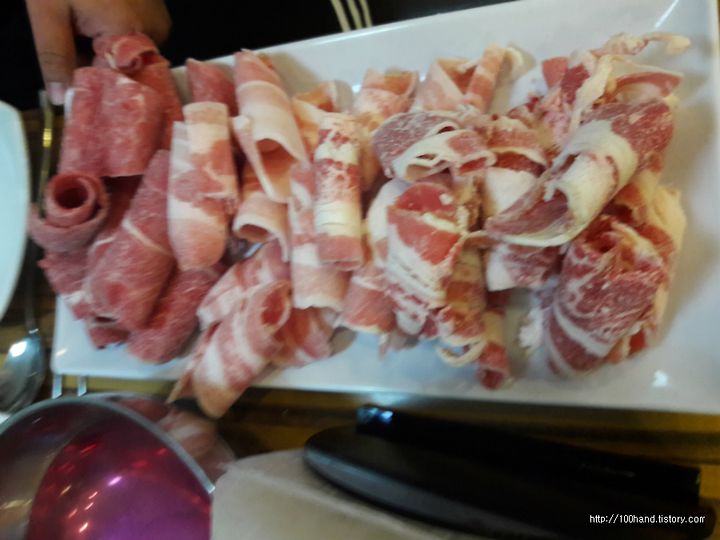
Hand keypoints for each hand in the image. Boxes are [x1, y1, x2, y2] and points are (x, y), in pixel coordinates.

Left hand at [26, 0, 170, 104]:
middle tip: (70, 47)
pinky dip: (113, 39)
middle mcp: (154, 32)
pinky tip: (95, 21)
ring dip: (102, 54)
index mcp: (130, 33)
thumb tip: (61, 98)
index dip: (91, 91)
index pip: (115, 84)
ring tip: (81, 27)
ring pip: (128, 58)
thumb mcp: (48, 11)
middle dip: (94, 69)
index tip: (72, 96)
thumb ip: (55, 57)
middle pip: (124, 72)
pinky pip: (136, 41)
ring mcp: (159, 23)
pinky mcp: (157, 16)